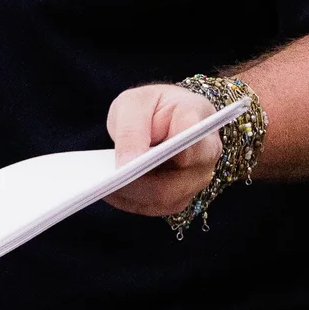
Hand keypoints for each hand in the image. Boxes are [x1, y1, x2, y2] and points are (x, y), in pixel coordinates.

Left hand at [103, 83, 222, 216]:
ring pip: (166, 200)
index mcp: (200, 122)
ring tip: (102, 187)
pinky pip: (156, 206)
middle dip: (140, 185)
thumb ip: (131, 129)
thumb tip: (126, 164)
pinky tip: (109, 191)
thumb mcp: (134, 103)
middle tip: (107, 182)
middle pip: (177, 182)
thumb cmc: (153, 105)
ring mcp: (196, 179)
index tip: (135, 161)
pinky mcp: (181, 195)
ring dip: (132, 196)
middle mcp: (206, 156)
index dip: (165, 156)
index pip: (192, 143)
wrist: (165, 114)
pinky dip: (131, 201)